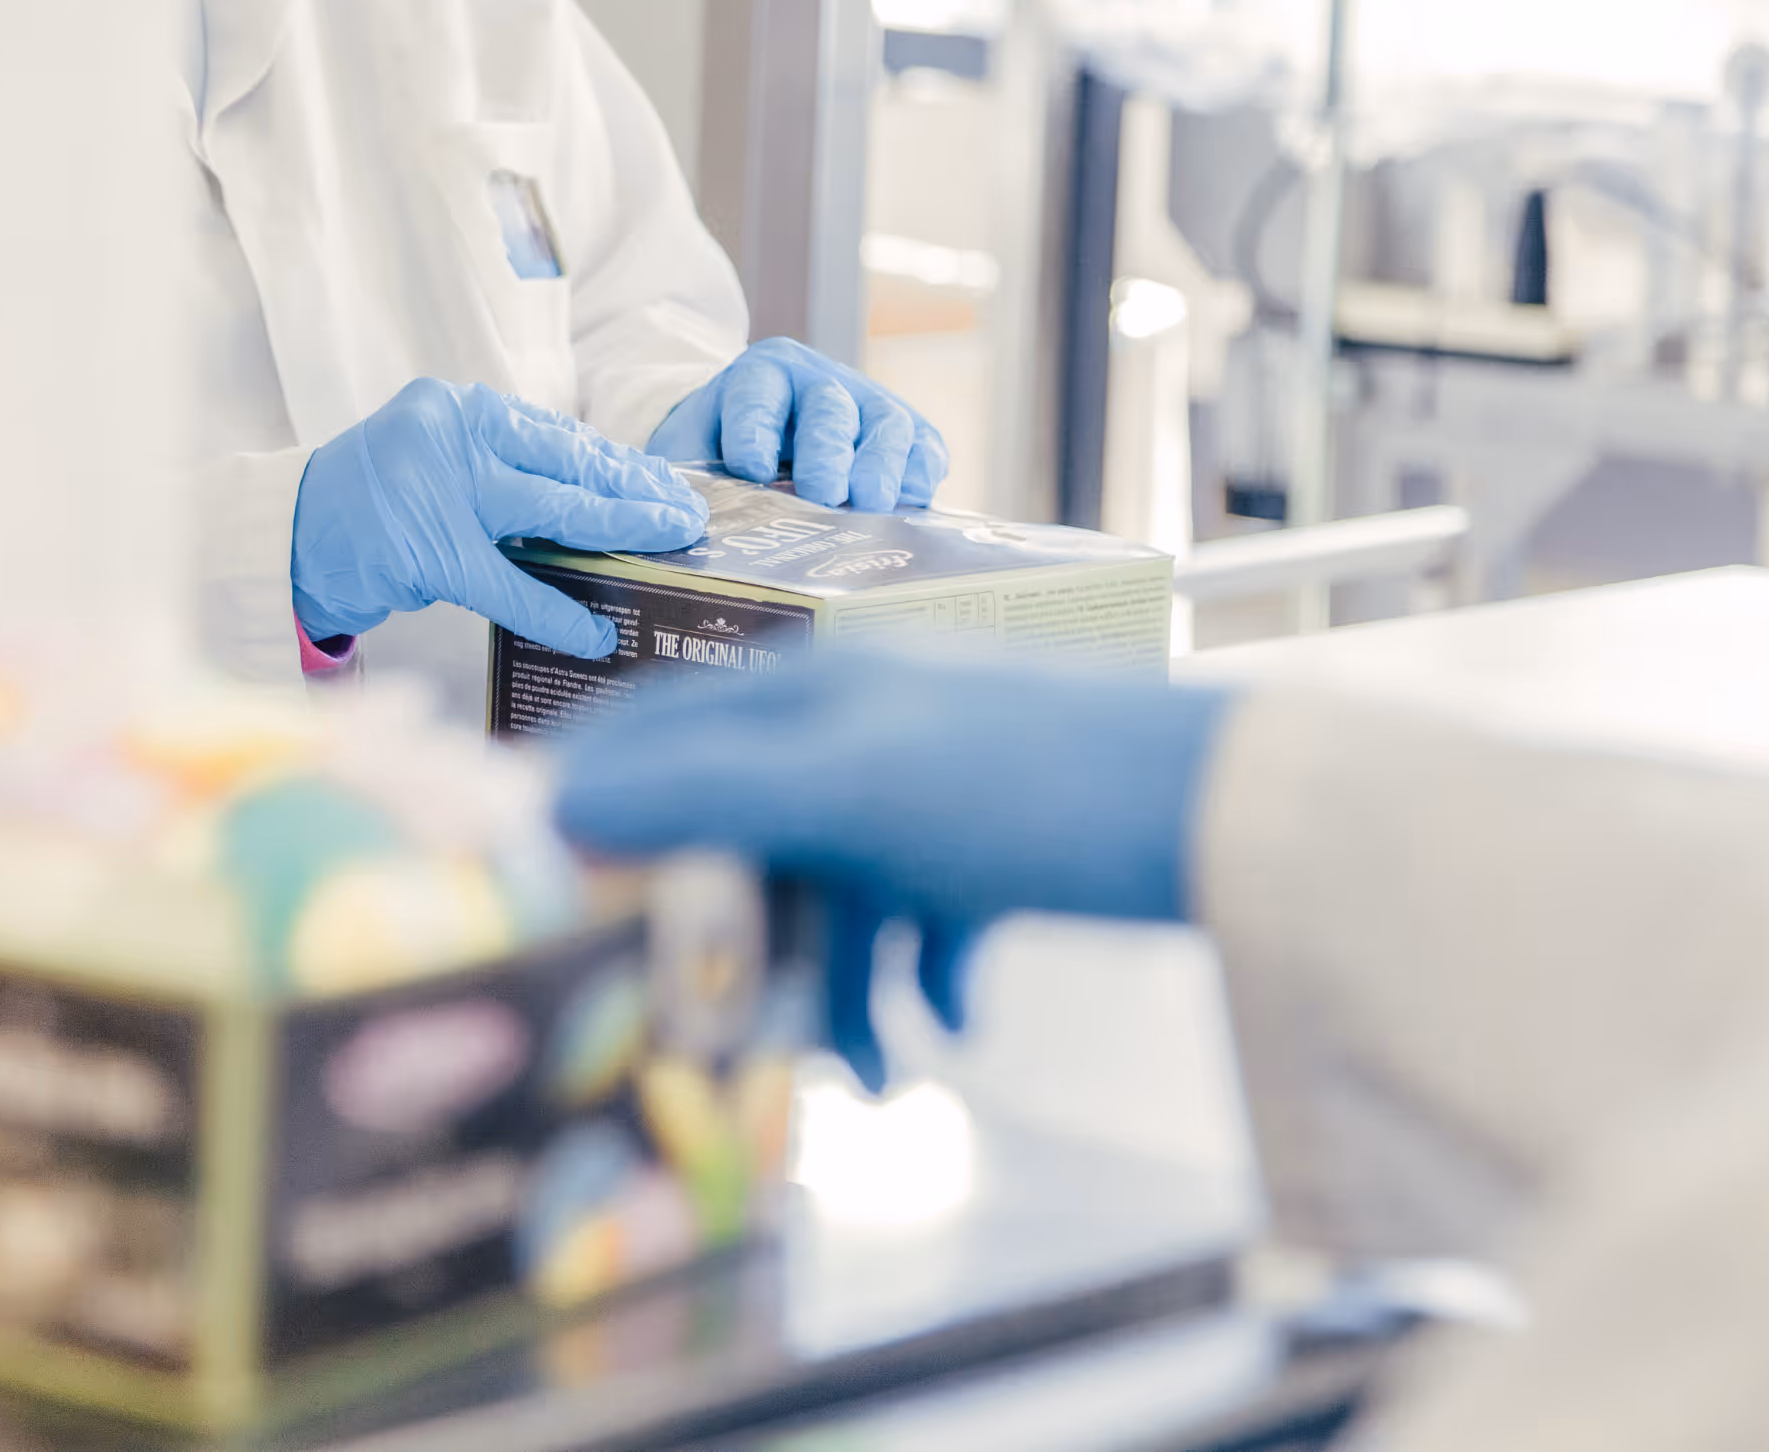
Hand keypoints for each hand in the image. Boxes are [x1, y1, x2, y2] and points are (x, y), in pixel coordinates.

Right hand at [292, 379, 707, 657]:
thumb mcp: (434, 464)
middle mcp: (450, 435)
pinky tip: (594, 631)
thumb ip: (500, 473)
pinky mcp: (427, 551)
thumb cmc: (368, 508)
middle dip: (633, 493)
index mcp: (458, 409)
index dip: (617, 462)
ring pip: (551, 514)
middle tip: (685, 515)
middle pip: (564, 464)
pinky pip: (511, 585)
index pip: (556, 434)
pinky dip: (557, 611)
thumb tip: (591, 503)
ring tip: (665, 553)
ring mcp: (437, 491)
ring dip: (616, 535)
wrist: (288, 540)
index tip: (664, 482)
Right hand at [553, 655, 1231, 1089]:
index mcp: (811, 694)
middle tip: (718, 1034)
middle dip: (740, 945)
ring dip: (842, 991)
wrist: (1226, 820)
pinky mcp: (992, 842)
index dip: (598, 798)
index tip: (542, 878)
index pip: (663, 730)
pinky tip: (953, 1020)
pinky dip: (922, 978)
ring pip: (833, 899)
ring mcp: (928, 787)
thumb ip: (706, 792)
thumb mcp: (849, 794)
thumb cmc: (1033, 788)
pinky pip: (918, 920)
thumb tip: (563, 799)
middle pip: (747, 839)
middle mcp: (859, 729)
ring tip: (876, 1073)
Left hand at [647, 336, 949, 512]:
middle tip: (824, 495)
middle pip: (829, 408)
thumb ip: (686, 482)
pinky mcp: (906, 433)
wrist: (759, 440)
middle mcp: (818, 381)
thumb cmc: (720, 452)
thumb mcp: (688, 455)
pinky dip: (921, 474)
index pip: (756, 396)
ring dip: (882, 465)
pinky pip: (924, 446)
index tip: (752, 468)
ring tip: (873, 505)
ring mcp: (868, 403)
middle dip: (827, 452)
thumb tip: (685, 527)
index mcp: (759, 377)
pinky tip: (912, 504)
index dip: (754, 430)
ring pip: (886, 422)